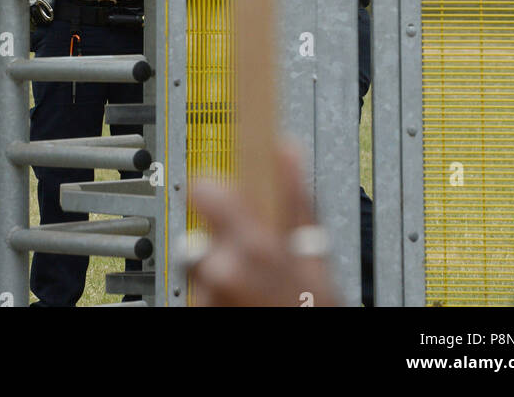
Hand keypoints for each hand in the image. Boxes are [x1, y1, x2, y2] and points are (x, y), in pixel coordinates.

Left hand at [188, 140, 340, 306]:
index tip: (213, 189)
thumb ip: (296, 197)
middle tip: (247, 256)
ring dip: (219, 277)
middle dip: (219, 243)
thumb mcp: (315, 253)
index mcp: (254, 245)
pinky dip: (216, 300)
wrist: (307, 365)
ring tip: (251, 290)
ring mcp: (208, 300)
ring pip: (201, 272)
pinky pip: (199, 299)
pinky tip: (243, 305)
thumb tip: (286, 148)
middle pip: (199, 236)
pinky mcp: (199, 317)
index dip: (209, 188)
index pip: (205, 192)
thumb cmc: (312, 310)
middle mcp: (224, 273)